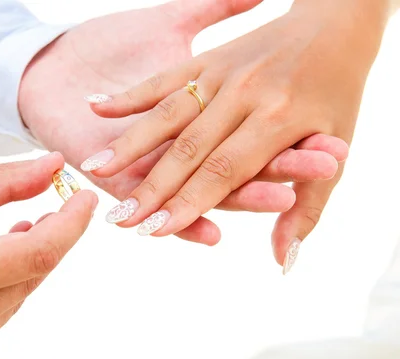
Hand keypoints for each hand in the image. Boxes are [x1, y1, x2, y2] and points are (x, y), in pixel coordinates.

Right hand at [0, 153, 96, 358]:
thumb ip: (1, 185)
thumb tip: (54, 168)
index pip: (37, 253)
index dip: (72, 225)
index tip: (87, 199)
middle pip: (32, 278)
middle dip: (52, 239)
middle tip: (58, 207)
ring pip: (17, 300)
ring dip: (30, 264)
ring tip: (25, 227)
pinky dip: (5, 288)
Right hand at [77, 0, 386, 262]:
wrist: (337, 21)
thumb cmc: (338, 91)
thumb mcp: (337, 147)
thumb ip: (309, 208)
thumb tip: (283, 261)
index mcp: (279, 118)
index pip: (224, 172)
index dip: (188, 204)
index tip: (156, 231)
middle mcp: (245, 94)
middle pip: (188, 149)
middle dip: (151, 187)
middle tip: (121, 218)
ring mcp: (222, 73)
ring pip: (167, 115)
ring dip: (129, 145)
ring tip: (95, 170)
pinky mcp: (207, 58)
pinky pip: (162, 79)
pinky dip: (130, 95)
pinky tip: (97, 108)